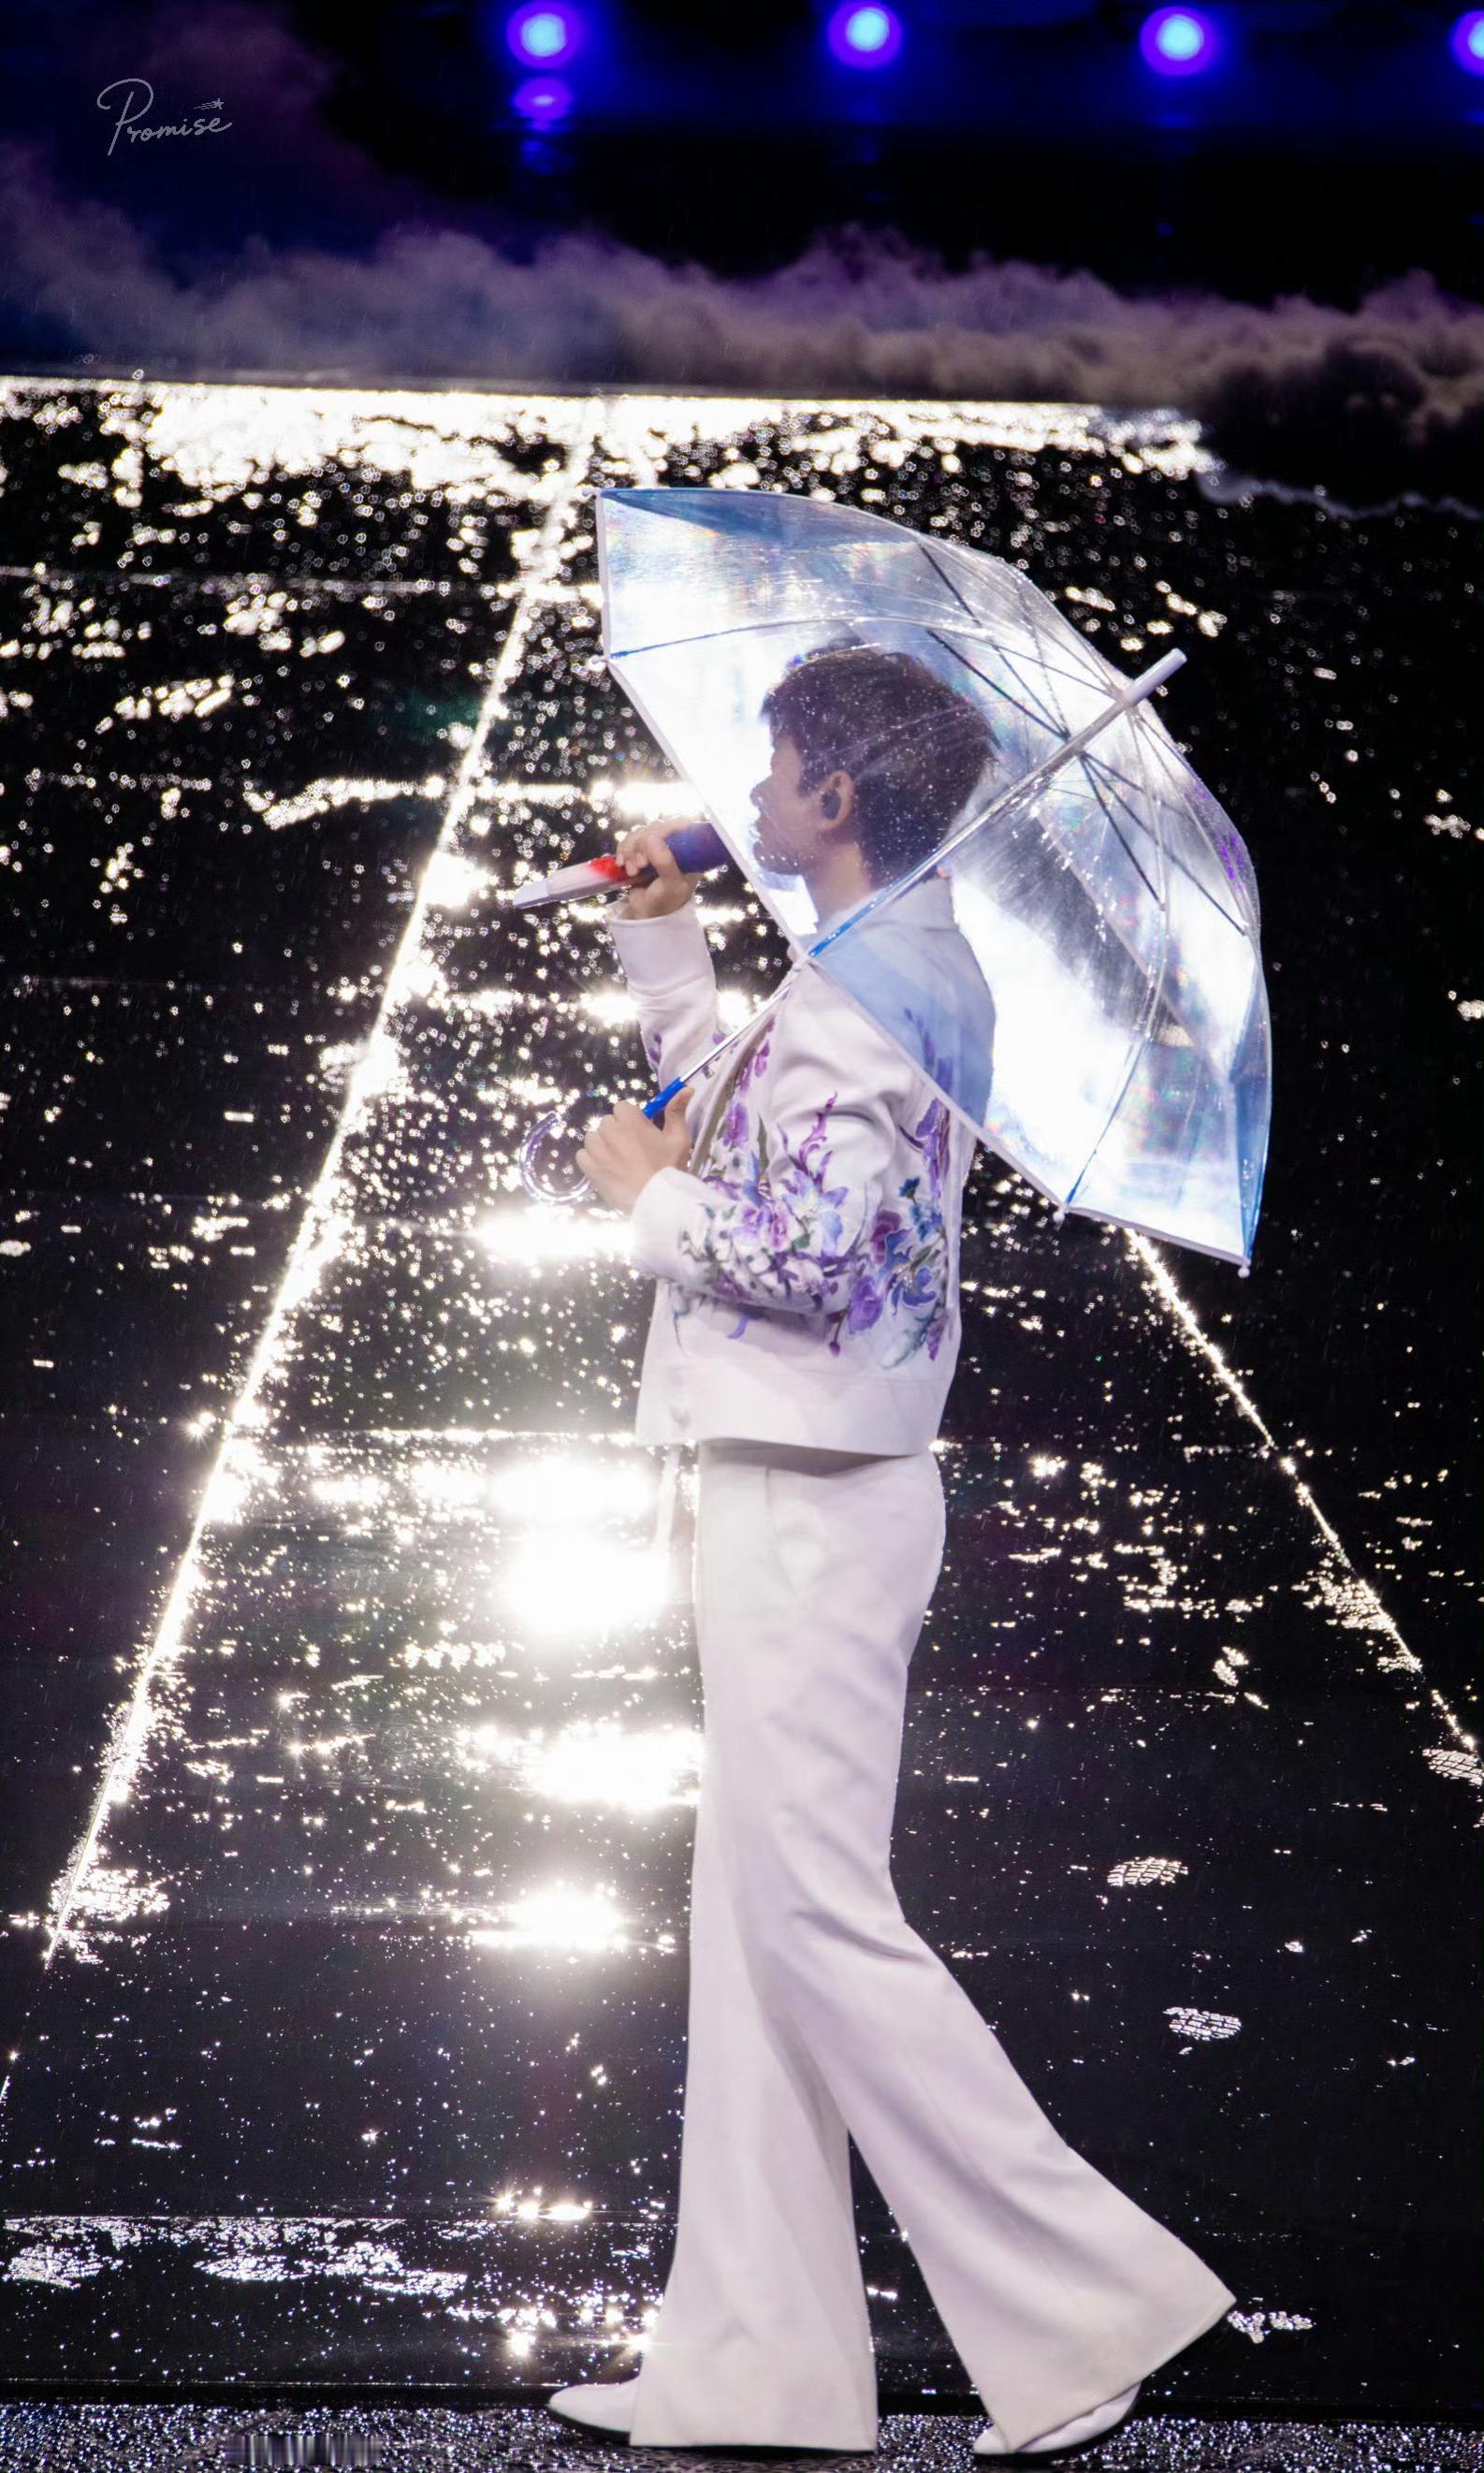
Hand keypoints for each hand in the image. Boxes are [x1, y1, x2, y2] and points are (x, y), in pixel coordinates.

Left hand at [576, 1095, 692, 1211]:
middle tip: (632, 1150)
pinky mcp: (589, 1167)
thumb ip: (677, 1111)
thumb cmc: (669, 1168)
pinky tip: (606, 1168)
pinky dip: (591, 1160)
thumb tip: (686, 1088)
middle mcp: (609, 1130)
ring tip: (618, 1160)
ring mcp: (597, 1149)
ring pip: (593, 1137)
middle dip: (617, 1132)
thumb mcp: (679, 1138)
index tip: (640, 1133)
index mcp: (630, 1119)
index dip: (630, 1119)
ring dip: (602, 1144)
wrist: (656, 1201)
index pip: (622, 1107)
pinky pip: (582, 1155)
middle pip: (607, 1122)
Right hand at [611, 823, 704, 919]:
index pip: (682, 824)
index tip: (653, 840)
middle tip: (641, 865)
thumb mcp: (671, 887)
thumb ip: (665, 863)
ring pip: (640, 832)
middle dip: (643, 844)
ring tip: (633, 871)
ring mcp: (657, 847)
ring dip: (631, 850)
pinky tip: (623, 865)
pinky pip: (628, 840)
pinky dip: (622, 851)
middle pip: (657, 827)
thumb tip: (651, 837)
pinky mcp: (640, 851)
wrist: (649, 915)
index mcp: (690, 852)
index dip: (666, 829)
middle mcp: (674, 845)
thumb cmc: (667, 902)